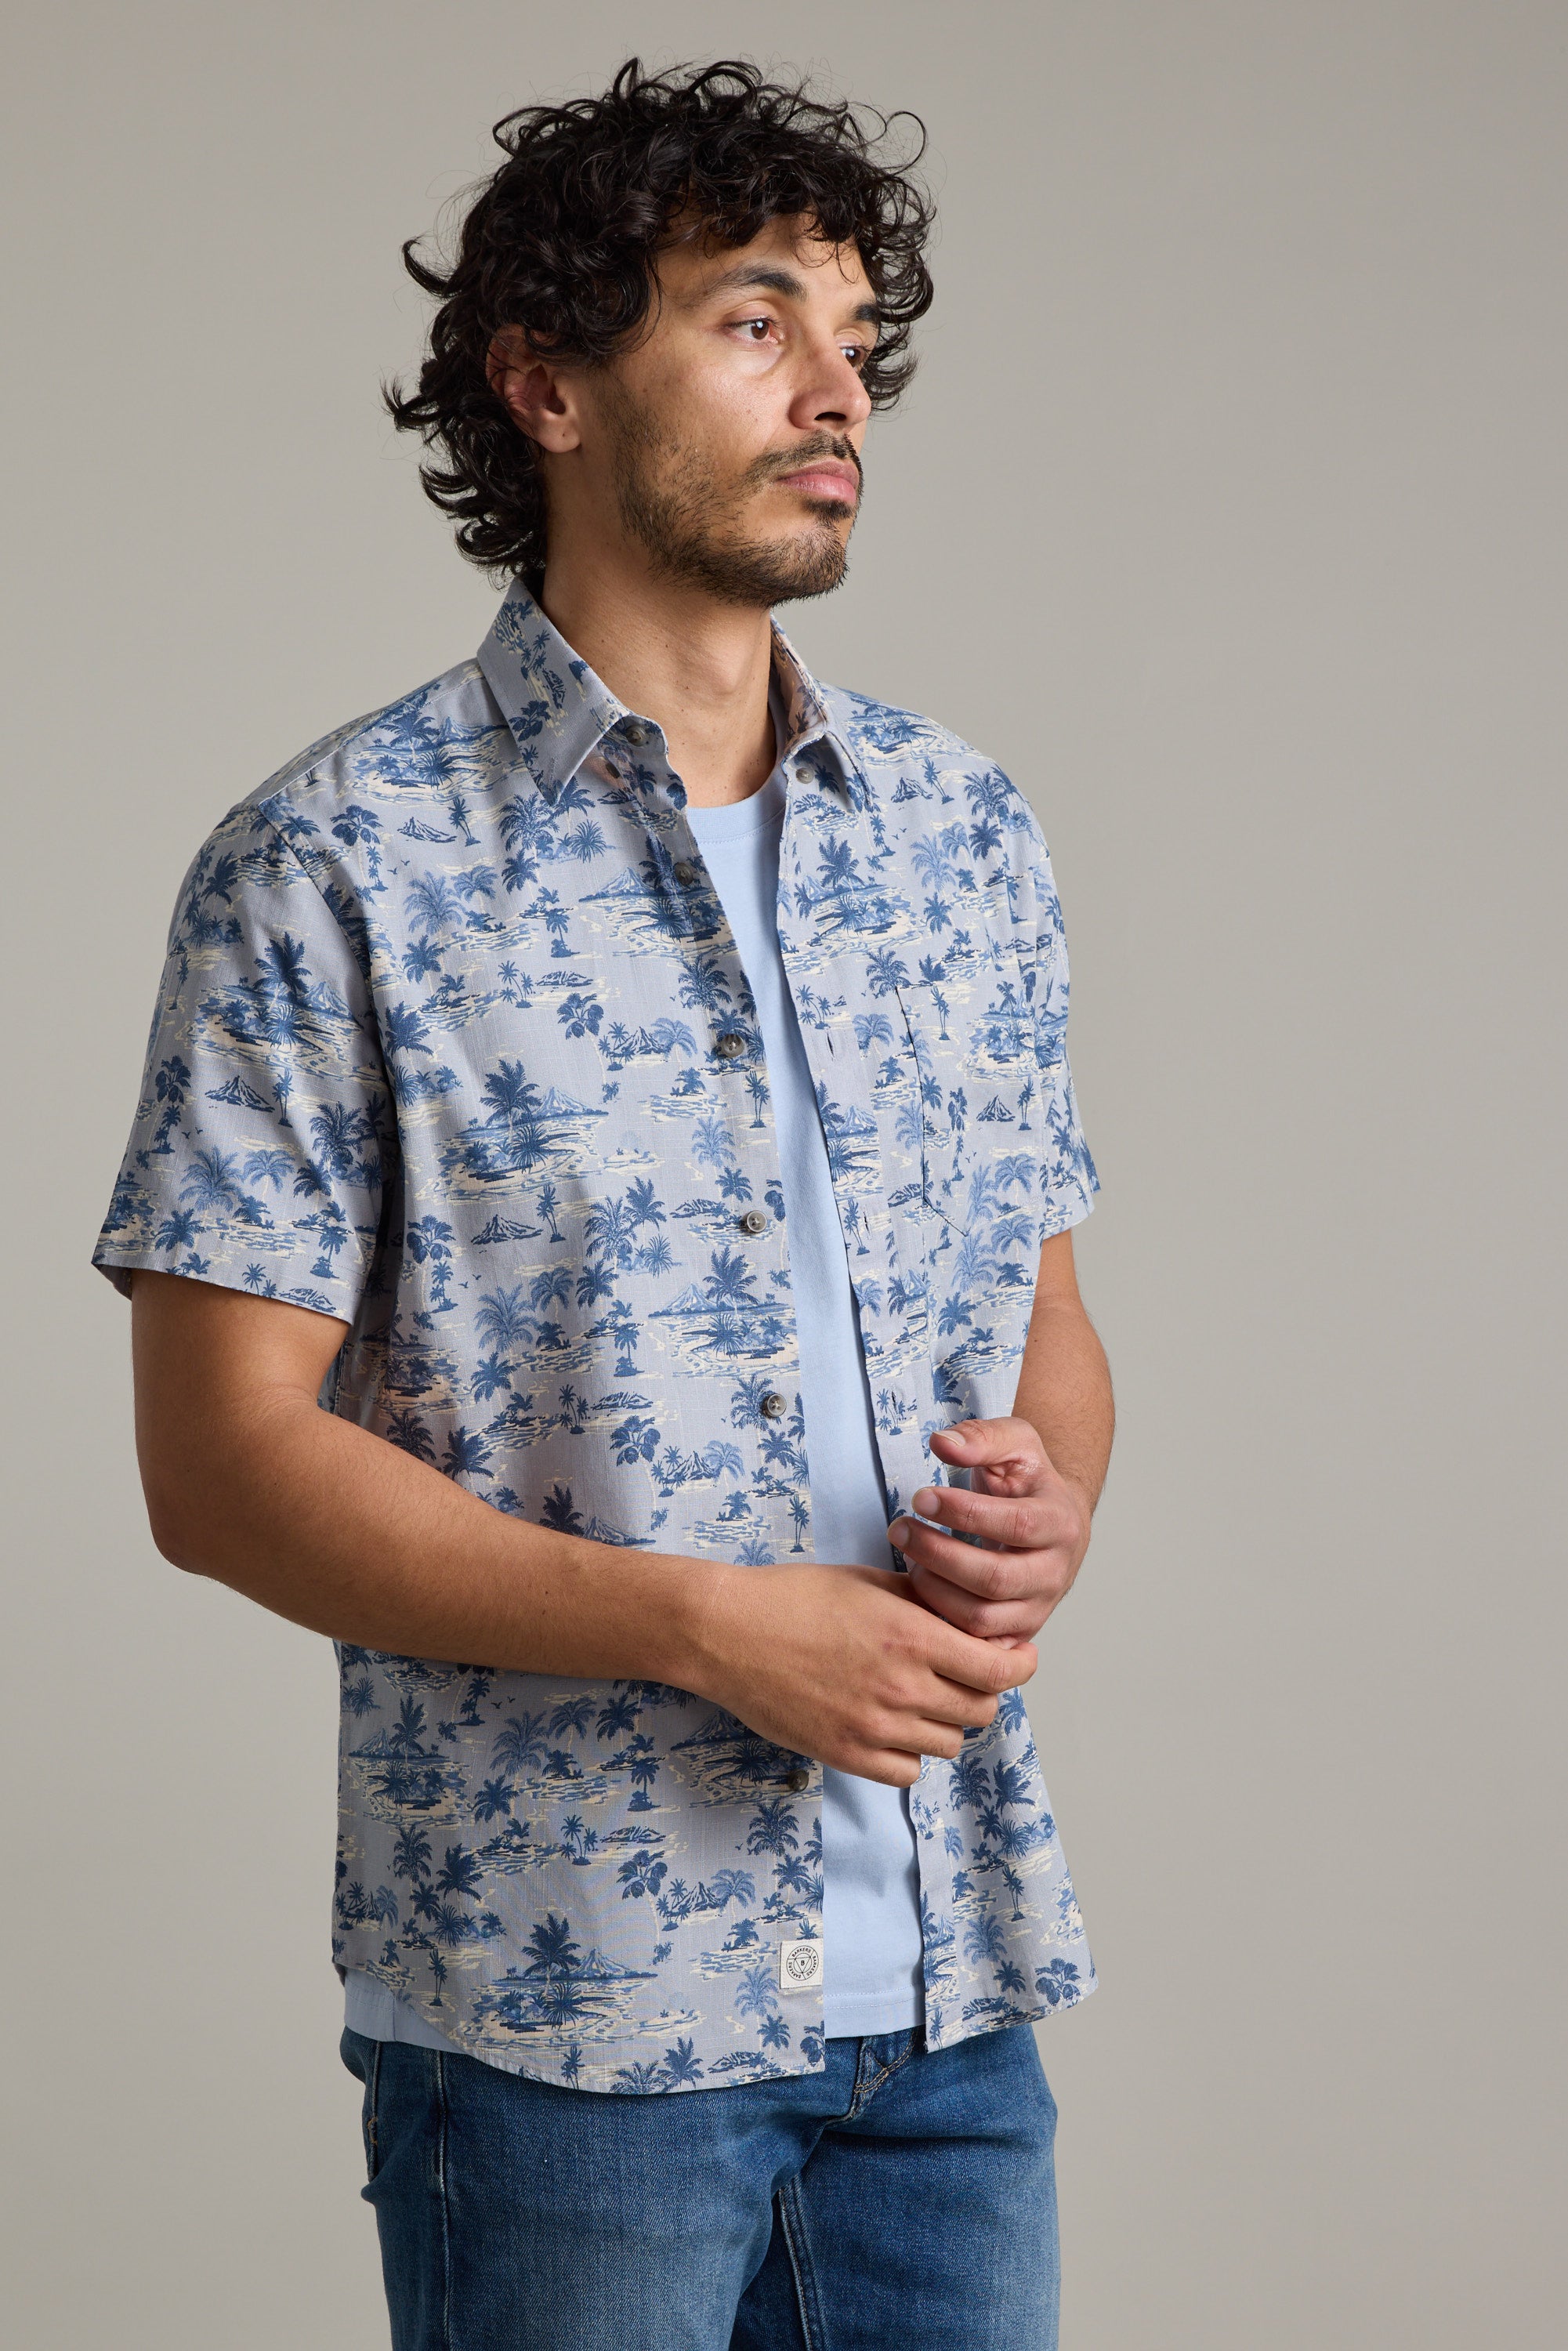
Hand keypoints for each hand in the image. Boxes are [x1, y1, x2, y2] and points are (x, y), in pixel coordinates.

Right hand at [688, 1561, 1037, 1786]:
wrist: (728, 1632)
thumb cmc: (793, 1597)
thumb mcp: (868, 1582)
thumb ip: (924, 1603)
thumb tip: (965, 1618)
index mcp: (914, 1637)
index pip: (1001, 1671)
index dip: (1019, 1664)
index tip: (1015, 1657)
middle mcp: (902, 1687)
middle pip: (981, 1711)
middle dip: (981, 1691)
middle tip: (963, 1675)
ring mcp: (874, 1727)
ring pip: (948, 1744)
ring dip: (945, 1722)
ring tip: (920, 1698)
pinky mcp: (845, 1755)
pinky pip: (907, 1772)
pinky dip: (909, 1753)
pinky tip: (891, 1726)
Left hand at [888, 1417, 1090, 1647]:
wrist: (1053, 1520)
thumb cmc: (1028, 1480)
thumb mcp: (1015, 1442)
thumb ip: (981, 1437)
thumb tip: (942, 1443)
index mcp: (1061, 1523)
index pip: (1015, 1525)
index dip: (963, 1513)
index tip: (920, 1498)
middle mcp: (1056, 1572)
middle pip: (995, 1579)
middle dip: (938, 1554)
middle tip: (900, 1529)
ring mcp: (1038, 1608)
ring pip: (983, 1618)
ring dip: (934, 1591)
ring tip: (908, 1559)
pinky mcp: (1018, 1632)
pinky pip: (977, 1645)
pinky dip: (944, 1625)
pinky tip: (920, 1593)